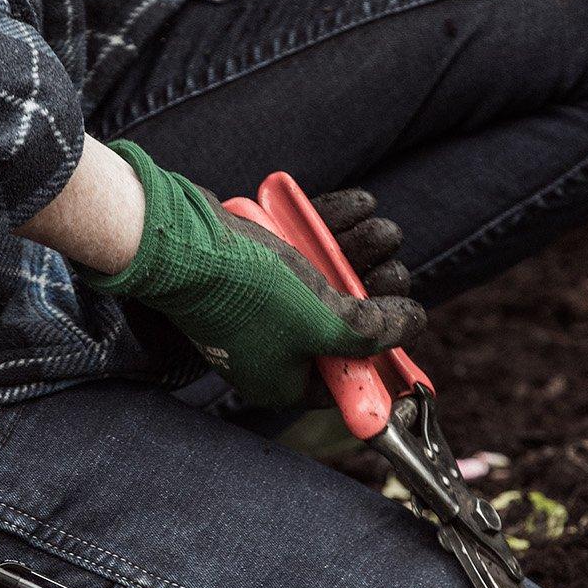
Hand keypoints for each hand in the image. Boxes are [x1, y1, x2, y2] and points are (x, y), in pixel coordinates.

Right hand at [87, 143, 424, 407]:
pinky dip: (329, 228)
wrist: (177, 240)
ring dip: (359, 250)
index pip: (344, 380)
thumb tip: (410, 325)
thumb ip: (371, 333)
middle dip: (374, 291)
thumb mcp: (322, 321)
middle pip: (339, 325)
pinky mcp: (250, 265)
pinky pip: (301, 249)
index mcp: (281, 380)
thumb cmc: (246, 292)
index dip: (381, 356)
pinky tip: (359, 207)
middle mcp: (270, 348)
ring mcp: (259, 304)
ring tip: (382, 230)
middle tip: (393, 269)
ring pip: (324, 279)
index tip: (407, 327)